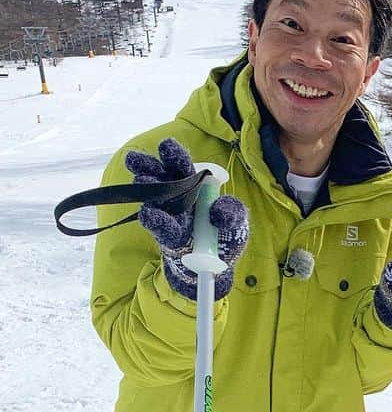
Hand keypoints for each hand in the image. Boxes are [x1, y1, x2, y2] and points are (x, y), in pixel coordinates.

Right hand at [129, 139, 247, 300]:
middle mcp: (178, 198)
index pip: (183, 168)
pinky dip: (156, 221)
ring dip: (148, 191)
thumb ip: (232, 211)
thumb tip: (218, 210)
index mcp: (195, 187)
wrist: (218, 265)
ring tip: (142, 181)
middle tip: (135, 159)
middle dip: (148, 167)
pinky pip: (161, 228)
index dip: (174, 157)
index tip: (166, 146)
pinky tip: (148, 214)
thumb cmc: (226, 235)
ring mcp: (170, 217)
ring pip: (155, 200)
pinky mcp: (167, 237)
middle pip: (161, 179)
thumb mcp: (237, 221)